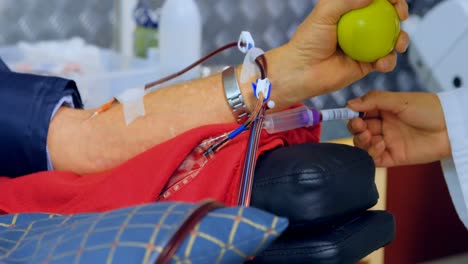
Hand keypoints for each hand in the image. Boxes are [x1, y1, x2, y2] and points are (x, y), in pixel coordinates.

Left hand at [287, 0, 408, 96]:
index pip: (375, 0)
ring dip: (402, 39)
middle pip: (388, 17)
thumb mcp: (324, 13)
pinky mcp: (366, 65)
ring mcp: (365, 46)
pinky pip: (385, 61)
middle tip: (401, 17)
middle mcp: (360, 28)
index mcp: (350, 11)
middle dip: (400, 14)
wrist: (302, 72)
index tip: (394, 0)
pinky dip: (389, 61)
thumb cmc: (308, 41)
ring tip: (399, 45)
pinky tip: (383, 62)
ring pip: (392, 40)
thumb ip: (346, 0)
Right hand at [347, 91, 450, 166]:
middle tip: (361, 126)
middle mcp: (384, 126)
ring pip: (363, 145)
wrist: (451, 128)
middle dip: (356, 129)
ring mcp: (388, 142)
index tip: (351, 115)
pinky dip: (371, 154)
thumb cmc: (429, 109)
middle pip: (359, 130)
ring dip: (362, 141)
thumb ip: (374, 100)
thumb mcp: (400, 100)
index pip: (361, 114)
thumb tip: (349, 103)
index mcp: (384, 111)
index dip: (353, 115)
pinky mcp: (394, 157)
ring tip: (371, 136)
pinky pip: (374, 159)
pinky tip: (380, 145)